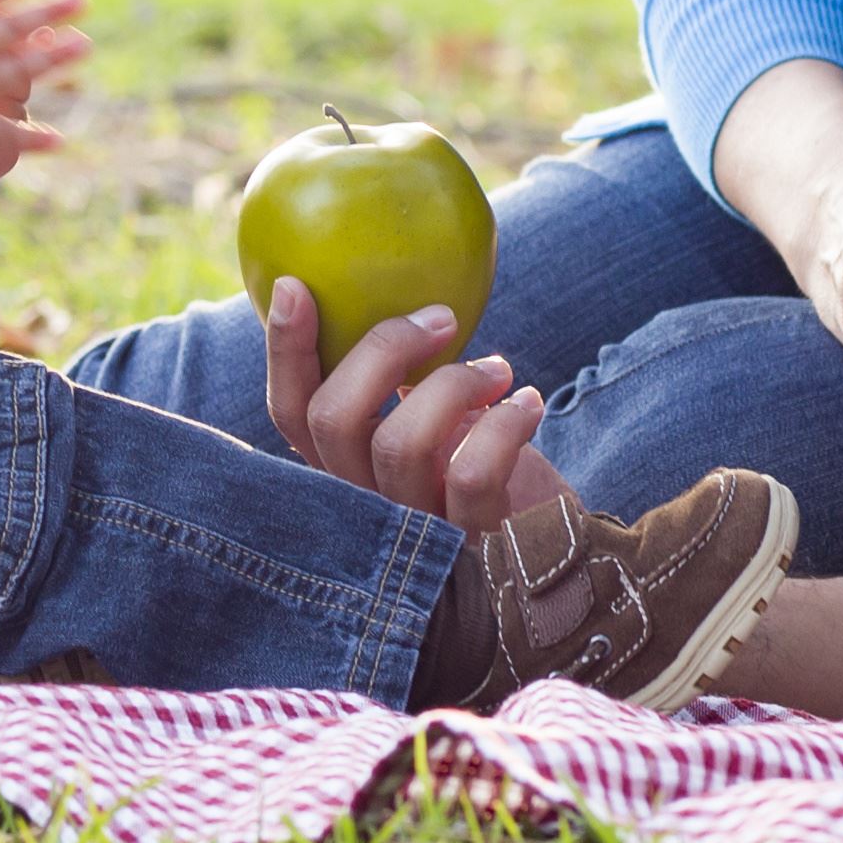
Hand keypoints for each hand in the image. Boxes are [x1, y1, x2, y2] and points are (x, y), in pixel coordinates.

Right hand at [258, 281, 569, 529]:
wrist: (557, 555)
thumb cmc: (490, 474)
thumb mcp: (436, 425)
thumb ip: (401, 388)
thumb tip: (394, 305)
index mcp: (345, 470)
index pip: (290, 415)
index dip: (284, 352)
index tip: (299, 286)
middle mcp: (364, 506)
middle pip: (332, 419)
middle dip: (384, 349)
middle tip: (441, 320)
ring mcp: (414, 532)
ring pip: (399, 443)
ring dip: (454, 383)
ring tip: (498, 370)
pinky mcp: (471, 544)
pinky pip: (472, 472)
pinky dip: (505, 423)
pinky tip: (528, 403)